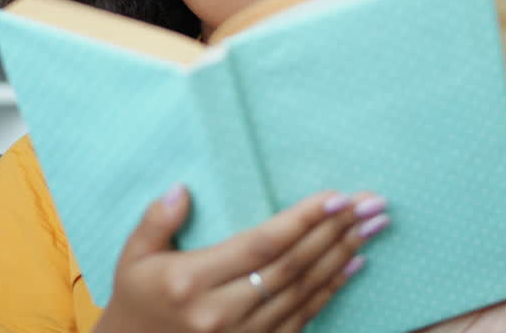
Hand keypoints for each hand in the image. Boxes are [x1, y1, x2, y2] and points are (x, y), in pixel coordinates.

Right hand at [93, 184, 388, 332]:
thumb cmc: (137, 300)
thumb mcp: (133, 257)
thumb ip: (157, 221)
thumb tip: (182, 189)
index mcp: (191, 282)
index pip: (261, 245)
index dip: (302, 220)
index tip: (337, 197)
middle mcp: (221, 313)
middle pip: (292, 266)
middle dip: (336, 232)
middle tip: (371, 205)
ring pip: (303, 291)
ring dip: (342, 256)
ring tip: (371, 227)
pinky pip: (303, 317)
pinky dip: (331, 290)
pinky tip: (353, 264)